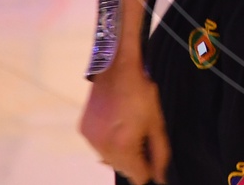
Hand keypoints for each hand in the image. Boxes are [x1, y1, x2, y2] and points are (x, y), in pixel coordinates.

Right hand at [80, 63, 170, 182]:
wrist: (115, 68)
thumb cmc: (141, 94)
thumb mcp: (156, 122)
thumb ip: (160, 153)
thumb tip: (160, 178)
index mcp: (122, 148)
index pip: (137, 177)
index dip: (148, 167)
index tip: (151, 150)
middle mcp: (102, 148)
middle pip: (123, 169)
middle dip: (135, 158)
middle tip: (141, 134)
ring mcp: (90, 140)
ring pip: (109, 159)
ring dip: (120, 151)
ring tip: (127, 127)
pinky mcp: (83, 131)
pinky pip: (99, 146)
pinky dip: (108, 142)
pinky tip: (115, 124)